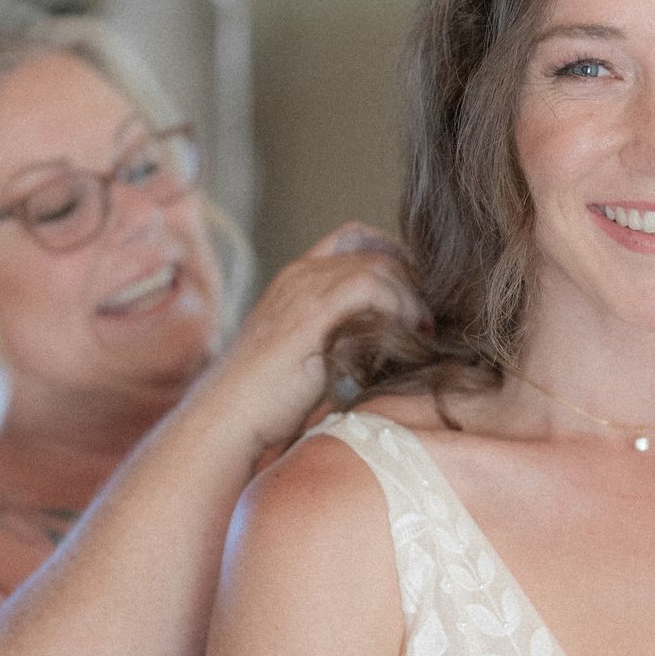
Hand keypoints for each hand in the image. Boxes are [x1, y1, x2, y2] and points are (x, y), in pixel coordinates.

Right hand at [193, 222, 425, 455]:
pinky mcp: (311, 313)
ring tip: (422, 331)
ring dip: (410, 296)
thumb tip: (392, 340)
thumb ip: (343, 334)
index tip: (416, 293)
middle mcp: (301, 275)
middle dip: (411, 280)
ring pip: (378, 265)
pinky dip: (399, 306)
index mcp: (296, 279)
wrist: (227, 417)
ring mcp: (304, 290)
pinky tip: (409, 335)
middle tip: (427, 319)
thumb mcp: (309, 354)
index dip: (393, 256)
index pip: (354, 238)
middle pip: (374, 250)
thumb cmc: (267, 400)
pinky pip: (370, 287)